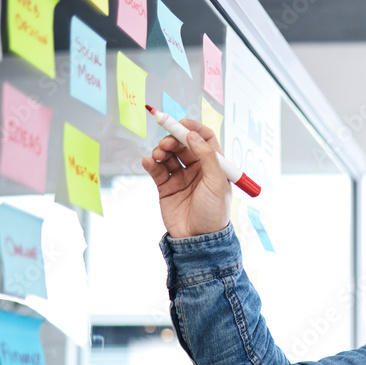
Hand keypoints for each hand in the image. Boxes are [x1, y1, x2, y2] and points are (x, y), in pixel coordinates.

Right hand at [141, 120, 230, 238]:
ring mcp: (181, 177)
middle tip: (167, 143)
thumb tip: (193, 135)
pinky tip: (149, 162)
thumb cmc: (214, 213)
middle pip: (183, 144)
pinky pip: (157, 169)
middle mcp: (197, 169)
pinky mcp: (166, 187)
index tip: (181, 124)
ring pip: (168, 155)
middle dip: (174, 139)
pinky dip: (151, 163)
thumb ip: (207, 156)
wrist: (198, 239)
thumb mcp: (216, 182)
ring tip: (159, 155)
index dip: (193, 129)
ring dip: (162, 150)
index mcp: (213, 165)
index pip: (204, 139)